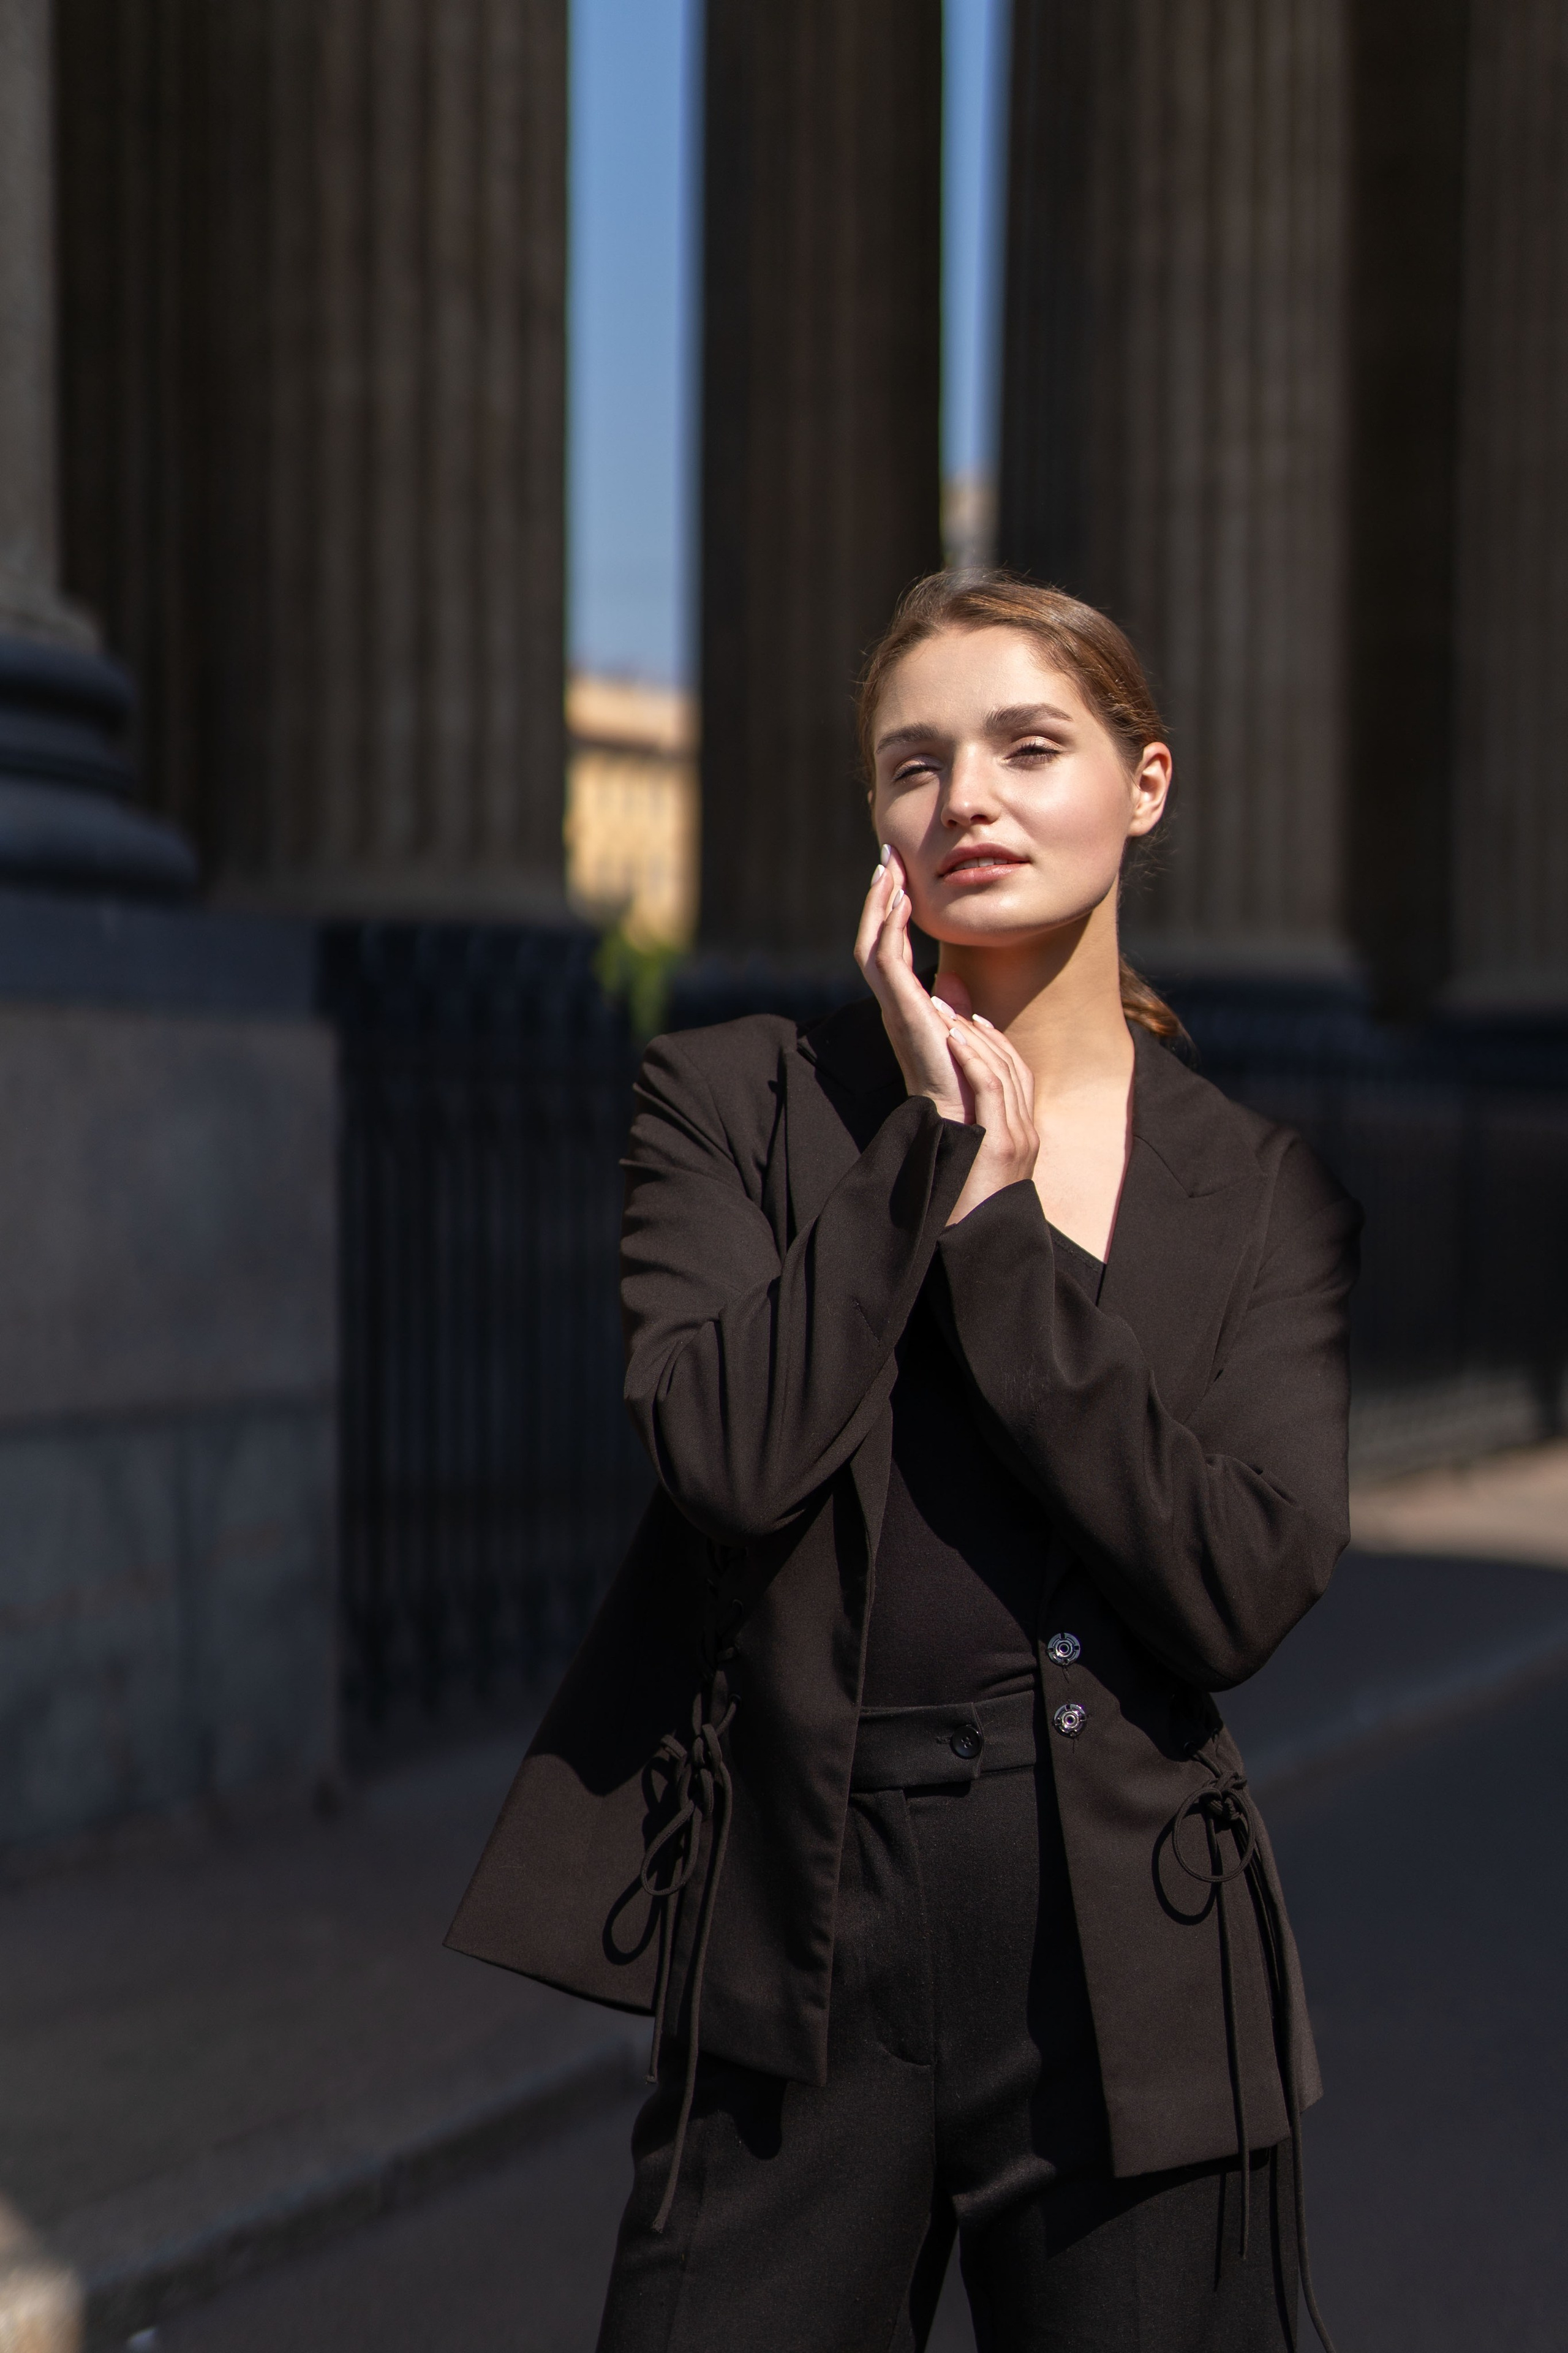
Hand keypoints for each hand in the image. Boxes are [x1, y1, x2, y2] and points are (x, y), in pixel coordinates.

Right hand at [855, 849, 967, 1122]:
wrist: (960, 1118)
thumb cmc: (964, 1082)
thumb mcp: (960, 1032)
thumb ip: (952, 1005)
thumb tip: (952, 980)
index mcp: (904, 1004)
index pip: (890, 947)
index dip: (891, 912)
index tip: (900, 877)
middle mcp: (892, 1001)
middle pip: (873, 937)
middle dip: (879, 896)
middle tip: (888, 857)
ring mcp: (893, 1004)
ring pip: (872, 942)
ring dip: (879, 903)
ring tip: (889, 868)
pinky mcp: (900, 1008)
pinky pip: (885, 959)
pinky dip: (890, 927)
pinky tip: (901, 900)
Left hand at [940, 1010, 1039, 1224]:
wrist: (981, 1252)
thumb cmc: (965, 1215)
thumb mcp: (972, 1171)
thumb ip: (968, 1139)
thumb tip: (947, 1117)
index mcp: (1023, 1136)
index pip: (1015, 1074)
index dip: (993, 1043)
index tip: (968, 1020)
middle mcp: (1027, 1132)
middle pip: (1012, 1064)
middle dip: (981, 1031)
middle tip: (950, 1002)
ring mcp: (1019, 1138)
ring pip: (1004, 1069)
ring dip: (972, 1037)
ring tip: (945, 1011)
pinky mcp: (1004, 1146)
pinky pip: (994, 1090)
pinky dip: (975, 1060)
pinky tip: (954, 1039)